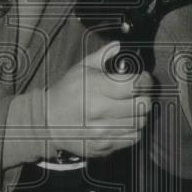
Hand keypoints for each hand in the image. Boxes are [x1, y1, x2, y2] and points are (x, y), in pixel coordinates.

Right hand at [45, 41, 153, 159]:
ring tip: (130, 109)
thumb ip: (102, 56)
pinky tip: (123, 122)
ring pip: (140, 123)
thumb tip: (118, 45)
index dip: (144, 80)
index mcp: (95, 87)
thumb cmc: (65, 92)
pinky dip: (133, 130)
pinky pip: (132, 138)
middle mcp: (99, 110)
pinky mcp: (103, 146)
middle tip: (138, 94)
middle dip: (144, 97)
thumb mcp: (80, 69)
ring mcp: (101, 131)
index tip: (142, 78)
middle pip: (142, 106)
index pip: (134, 85)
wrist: (46, 121)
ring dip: (140, 115)